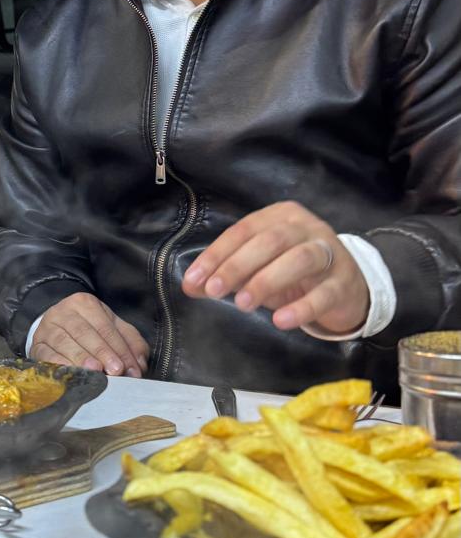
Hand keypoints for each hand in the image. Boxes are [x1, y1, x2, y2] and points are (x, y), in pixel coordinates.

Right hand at [31, 293, 148, 376]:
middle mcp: (64, 312)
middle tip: (116, 370)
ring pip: (65, 341)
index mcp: (85, 303)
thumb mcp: (112, 328)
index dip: (120, 348)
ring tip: (95, 370)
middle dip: (103, 353)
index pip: (106, 327)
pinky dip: (58, 363)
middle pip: (85, 333)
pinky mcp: (36, 344)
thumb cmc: (88, 329)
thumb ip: (130, 343)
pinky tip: (71, 372)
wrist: (54, 326)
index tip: (131, 368)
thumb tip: (139, 364)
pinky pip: (46, 354)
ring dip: (81, 357)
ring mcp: (47, 328)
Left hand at [181, 202, 369, 334]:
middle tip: (215, 291)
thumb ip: (225, 275)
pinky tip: (281, 321)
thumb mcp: (257, 270)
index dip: (217, 254)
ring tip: (244, 304)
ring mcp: (329, 253)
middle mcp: (306, 228)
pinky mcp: (344, 282)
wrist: (346, 288)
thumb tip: (191, 286)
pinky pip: (324, 293)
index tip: (195, 280)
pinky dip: (301, 307)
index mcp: (280, 216)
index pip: (244, 230)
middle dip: (237, 265)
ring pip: (299, 259)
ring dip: (267, 281)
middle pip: (270, 241)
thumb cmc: (294, 274)